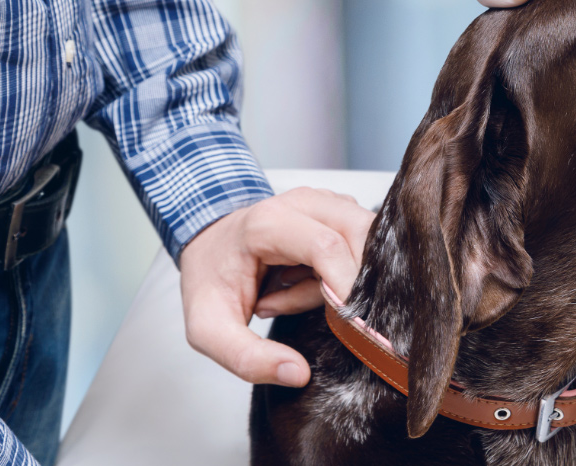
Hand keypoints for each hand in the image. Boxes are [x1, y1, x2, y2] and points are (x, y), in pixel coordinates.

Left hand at [178, 188, 375, 385]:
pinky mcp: (340, 210)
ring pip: (368, 237)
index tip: (353, 327)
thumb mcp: (209, 330)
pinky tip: (311, 282)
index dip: (348, 287)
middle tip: (322, 314)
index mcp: (268, 222)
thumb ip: (247, 357)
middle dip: (355, 282)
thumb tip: (298, 374)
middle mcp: (303, 202)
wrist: (208, 243)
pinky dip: (348, 270)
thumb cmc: (210, 280)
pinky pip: (364, 240)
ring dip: (348, 277)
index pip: (327, 246)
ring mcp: (325, 202)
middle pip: (360, 234)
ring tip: (299, 295)